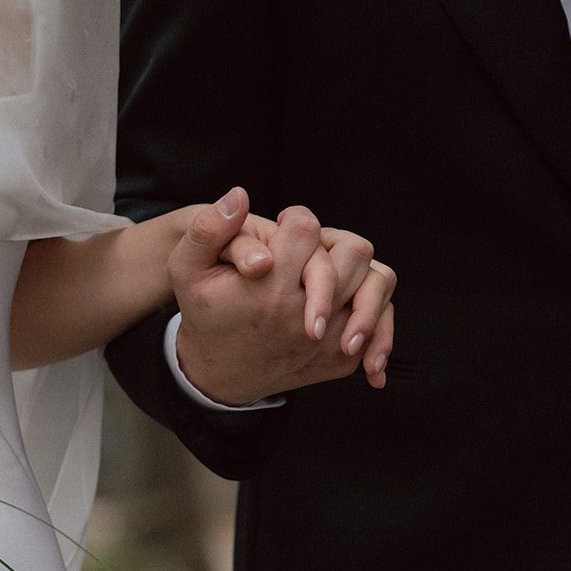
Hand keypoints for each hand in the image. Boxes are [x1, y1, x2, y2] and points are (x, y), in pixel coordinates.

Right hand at [169, 189, 395, 404]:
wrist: (220, 374)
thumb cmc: (207, 314)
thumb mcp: (188, 271)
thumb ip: (207, 229)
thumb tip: (239, 195)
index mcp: (269, 292)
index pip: (307, 229)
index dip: (294, 221)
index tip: (281, 232)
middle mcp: (305, 319)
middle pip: (352, 251)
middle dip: (330, 244)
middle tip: (305, 254)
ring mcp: (329, 343)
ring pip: (375, 281)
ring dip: (354, 270)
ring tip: (326, 275)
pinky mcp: (342, 360)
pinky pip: (382, 319)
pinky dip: (372, 306)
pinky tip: (349, 301)